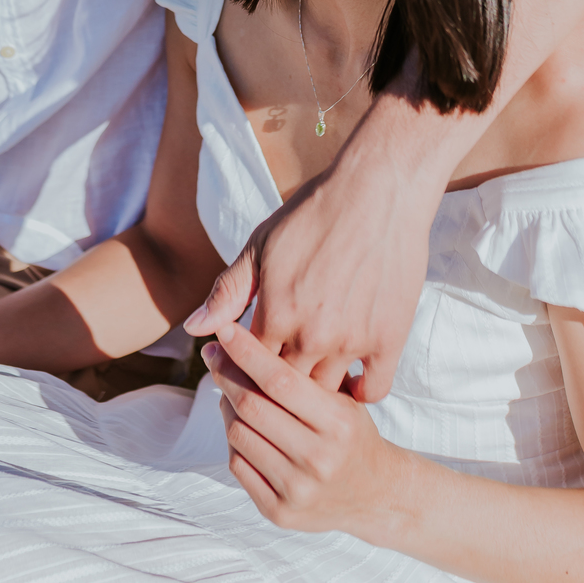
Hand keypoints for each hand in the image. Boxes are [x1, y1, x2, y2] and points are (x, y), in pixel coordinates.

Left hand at [185, 102, 438, 398]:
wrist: (379, 188)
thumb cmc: (315, 212)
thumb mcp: (261, 245)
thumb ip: (228, 292)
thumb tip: (194, 330)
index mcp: (277, 313)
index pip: (249, 368)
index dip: (244, 369)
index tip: (246, 365)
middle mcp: (313, 335)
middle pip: (285, 388)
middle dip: (275, 387)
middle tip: (275, 377)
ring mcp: (353, 340)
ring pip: (325, 392)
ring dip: (314, 391)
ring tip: (308, 381)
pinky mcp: (389, 338)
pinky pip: (373, 390)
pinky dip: (360, 393)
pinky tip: (350, 383)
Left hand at [203, 322, 407, 540]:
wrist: (374, 494)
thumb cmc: (353, 434)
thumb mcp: (343, 398)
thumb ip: (304, 373)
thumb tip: (247, 339)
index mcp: (338, 422)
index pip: (280, 379)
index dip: (246, 351)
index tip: (223, 329)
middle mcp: (318, 458)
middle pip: (252, 406)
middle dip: (226, 374)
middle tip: (214, 353)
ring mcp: (297, 489)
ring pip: (238, 434)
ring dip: (227, 405)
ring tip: (230, 388)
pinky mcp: (279, 511)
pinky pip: (238, 464)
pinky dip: (233, 438)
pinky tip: (239, 422)